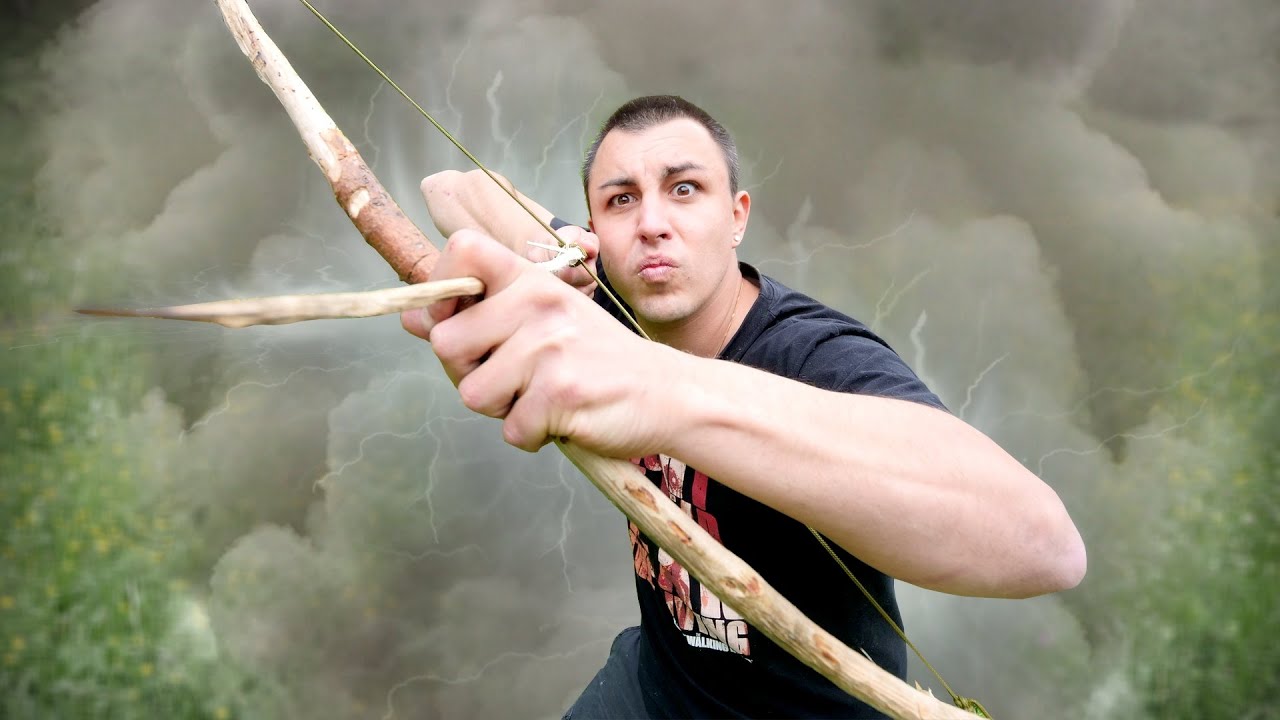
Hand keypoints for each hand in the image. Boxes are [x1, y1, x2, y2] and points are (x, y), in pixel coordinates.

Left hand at [401, 230, 677, 456]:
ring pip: (472, 394)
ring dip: (502, 409)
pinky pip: (510, 430)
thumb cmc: (599, 358)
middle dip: (467, 373)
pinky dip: (532, 436)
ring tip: (541, 397)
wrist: (667, 392)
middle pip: (445, 343)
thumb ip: (481, 315)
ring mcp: (549, 349)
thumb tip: (412, 319)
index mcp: (533, 281)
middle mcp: (538, 305)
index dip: (440, 287)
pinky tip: (562, 419)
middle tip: (512, 378)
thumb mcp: (545, 320)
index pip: (462, 250)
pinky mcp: (560, 395)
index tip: (456, 318)